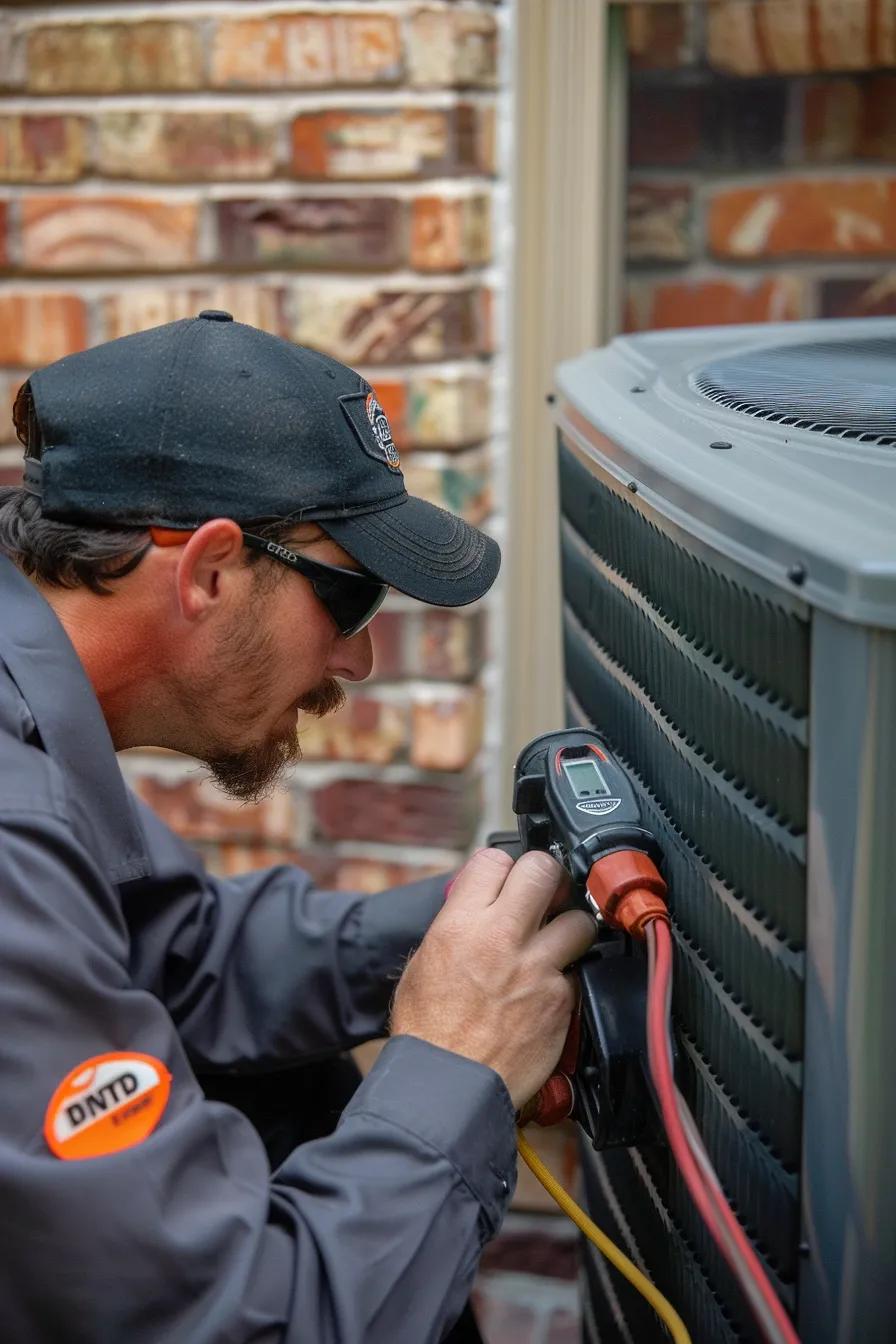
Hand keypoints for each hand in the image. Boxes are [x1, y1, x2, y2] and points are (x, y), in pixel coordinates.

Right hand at [390, 848, 596, 1109]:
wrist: (447, 1086)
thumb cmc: (428, 1032)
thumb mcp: (424, 963)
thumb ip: (456, 926)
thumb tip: (477, 907)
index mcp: (460, 924)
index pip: (494, 859)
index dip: (502, 867)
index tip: (506, 879)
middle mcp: (500, 937)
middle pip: (543, 870)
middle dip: (546, 877)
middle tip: (545, 893)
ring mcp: (536, 968)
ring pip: (579, 919)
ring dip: (570, 928)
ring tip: (558, 942)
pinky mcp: (560, 1000)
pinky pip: (577, 973)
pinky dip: (566, 978)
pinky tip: (548, 991)